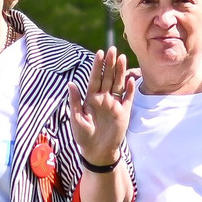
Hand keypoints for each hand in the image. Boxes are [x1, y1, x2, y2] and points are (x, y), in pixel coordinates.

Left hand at [66, 47, 136, 167]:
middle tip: (112, 49)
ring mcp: (114, 104)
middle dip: (110, 64)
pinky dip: (129, 89)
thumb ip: (75, 101)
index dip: (97, 66)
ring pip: (118, 84)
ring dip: (120, 72)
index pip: (95, 78)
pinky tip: (131, 79)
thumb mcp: (76, 118)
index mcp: (91, 98)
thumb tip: (71, 83)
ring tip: (122, 58)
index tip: (99, 53)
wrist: (97, 152)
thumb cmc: (83, 136)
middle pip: (107, 78)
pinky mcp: (123, 112)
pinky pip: (127, 98)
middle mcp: (103, 98)